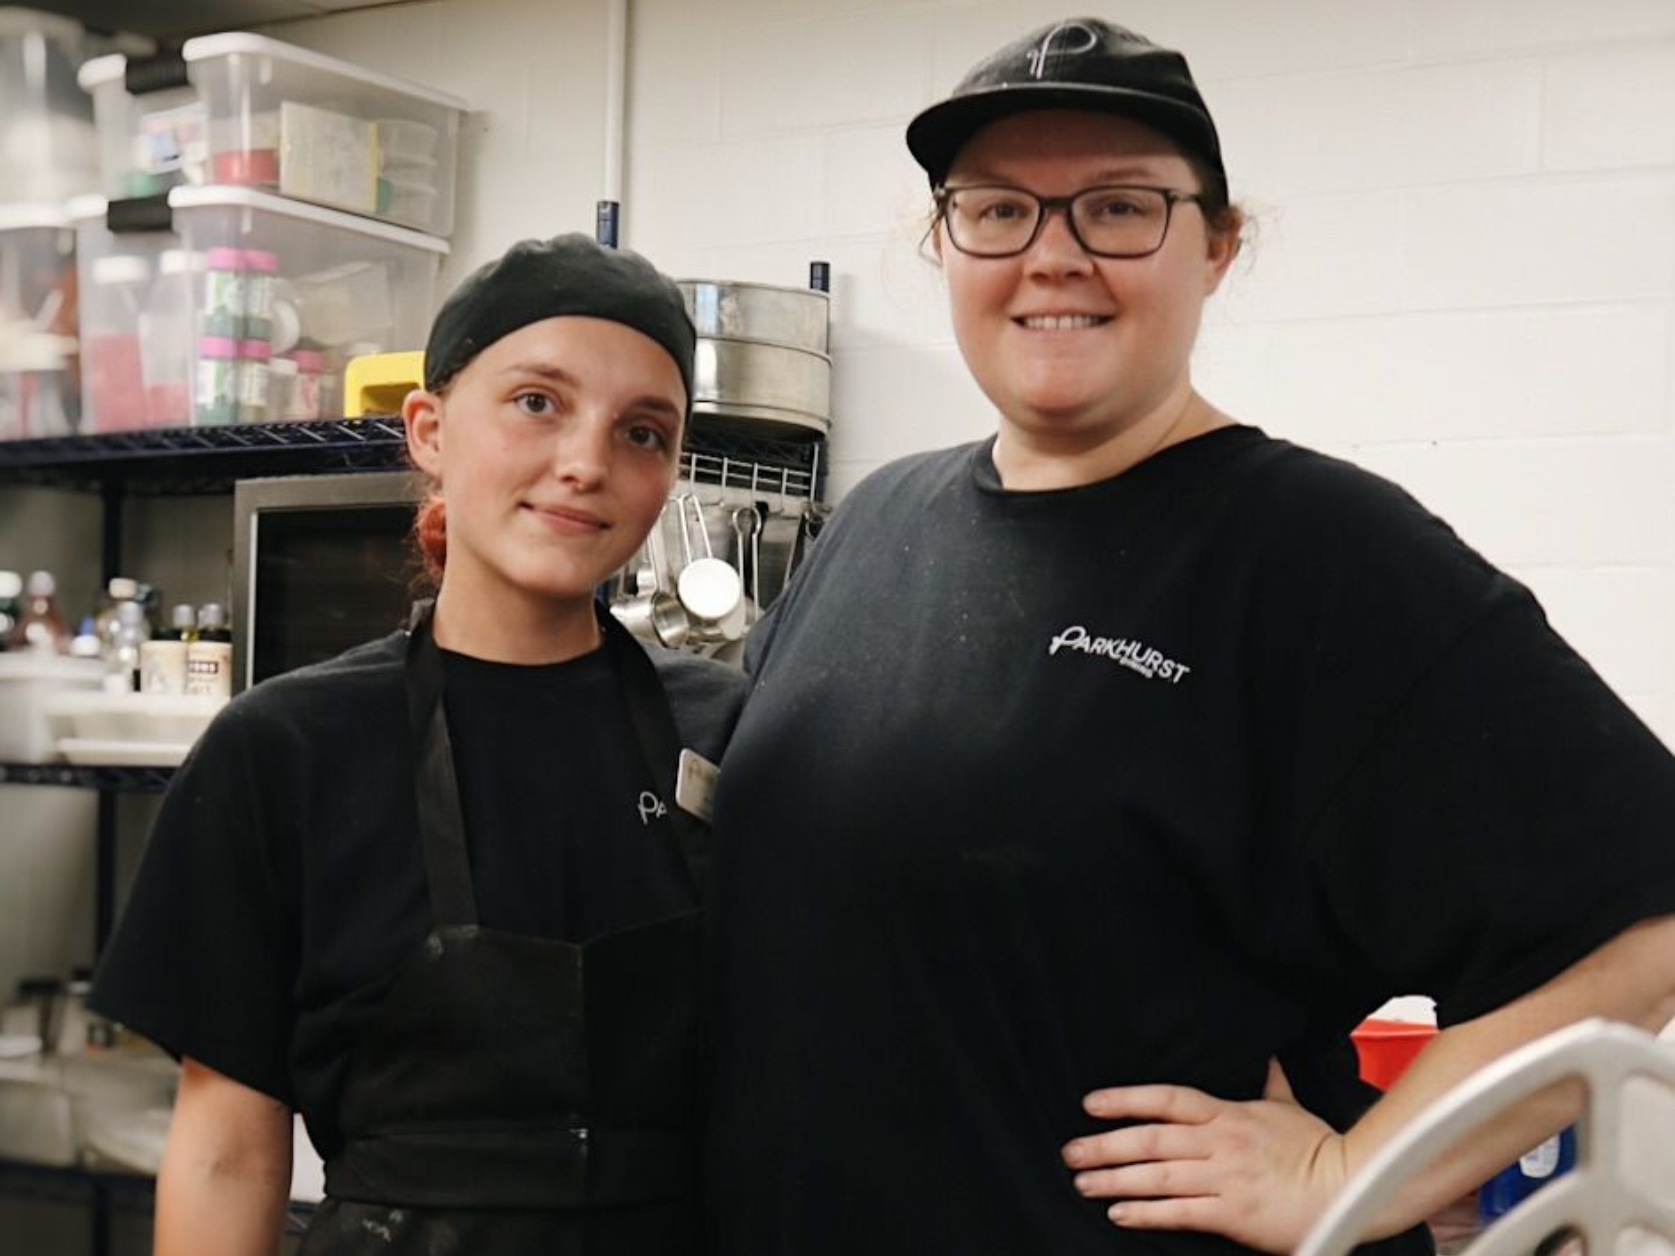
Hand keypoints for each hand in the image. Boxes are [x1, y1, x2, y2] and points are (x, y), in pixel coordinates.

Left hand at [1061, 1060, 1348, 1254]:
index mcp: (1228, 1114)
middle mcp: (1220, 1142)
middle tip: (1070, 1151)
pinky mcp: (1233, 1214)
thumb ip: (1270, 1083)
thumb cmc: (1318, 1148)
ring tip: (1082, 1182)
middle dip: (1104, 1145)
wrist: (1350, 1188)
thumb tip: (1267, 1058)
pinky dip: (1145, 1212)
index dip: (1125, 1099)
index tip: (1090, 1103)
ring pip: (1157, 1176)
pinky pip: (1179, 1212)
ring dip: (1114, 1178)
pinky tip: (1119, 1213)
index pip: (1166, 1099)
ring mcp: (1224, 1178)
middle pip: (1150, 1139)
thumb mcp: (1288, 1108)